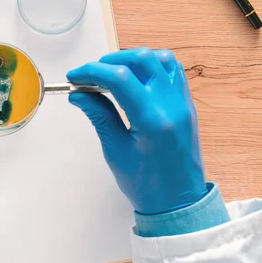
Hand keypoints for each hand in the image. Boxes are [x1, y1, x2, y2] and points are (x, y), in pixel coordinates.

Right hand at [67, 48, 206, 214]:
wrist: (178, 203)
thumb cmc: (146, 184)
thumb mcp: (115, 150)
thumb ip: (99, 115)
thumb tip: (79, 93)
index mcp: (152, 120)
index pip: (120, 78)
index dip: (92, 72)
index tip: (74, 78)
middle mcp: (172, 105)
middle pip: (142, 59)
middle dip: (111, 61)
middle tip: (91, 77)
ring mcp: (183, 103)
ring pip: (161, 59)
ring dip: (133, 59)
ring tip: (112, 74)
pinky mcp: (187, 104)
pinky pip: (173, 71)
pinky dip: (151, 66)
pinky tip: (134, 78)